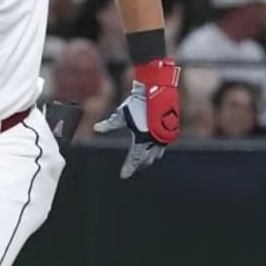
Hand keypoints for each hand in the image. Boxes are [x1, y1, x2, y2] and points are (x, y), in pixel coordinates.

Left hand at [93, 58, 180, 178]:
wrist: (155, 90)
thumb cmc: (136, 103)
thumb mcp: (121, 115)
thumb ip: (109, 124)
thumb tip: (96, 128)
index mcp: (142, 139)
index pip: (135, 159)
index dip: (129, 168)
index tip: (123, 175)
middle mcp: (154, 140)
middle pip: (146, 158)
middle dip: (139, 163)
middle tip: (131, 167)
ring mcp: (164, 136)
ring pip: (156, 153)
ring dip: (149, 157)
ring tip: (143, 161)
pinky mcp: (169, 130)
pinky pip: (163, 145)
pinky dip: (157, 149)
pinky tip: (154, 149)